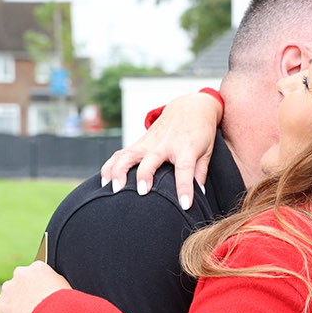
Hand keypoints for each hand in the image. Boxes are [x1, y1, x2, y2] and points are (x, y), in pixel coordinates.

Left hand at [0, 261, 70, 312]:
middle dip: (24, 300)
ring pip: (10, 302)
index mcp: (39, 267)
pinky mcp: (1, 305)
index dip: (38, 291)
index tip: (41, 303)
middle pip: (20, 287)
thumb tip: (57, 296)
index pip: (34, 277)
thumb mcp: (66, 289)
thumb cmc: (66, 304)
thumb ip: (56, 287)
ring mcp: (9, 288)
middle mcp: (21, 273)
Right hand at [99, 91, 223, 210]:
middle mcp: (164, 145)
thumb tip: (199, 197)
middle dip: (144, 176)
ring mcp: (149, 143)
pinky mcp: (139, 143)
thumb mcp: (207, 152)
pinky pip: (120, 154)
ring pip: (129, 156)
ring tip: (114, 189)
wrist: (190, 107)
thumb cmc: (200, 132)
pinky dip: (110, 166)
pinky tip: (105, 181)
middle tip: (140, 193)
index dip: (184, 188)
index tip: (185, 205)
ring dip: (119, 171)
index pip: (185, 170)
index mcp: (185, 149)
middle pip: (150, 161)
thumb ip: (200, 174)